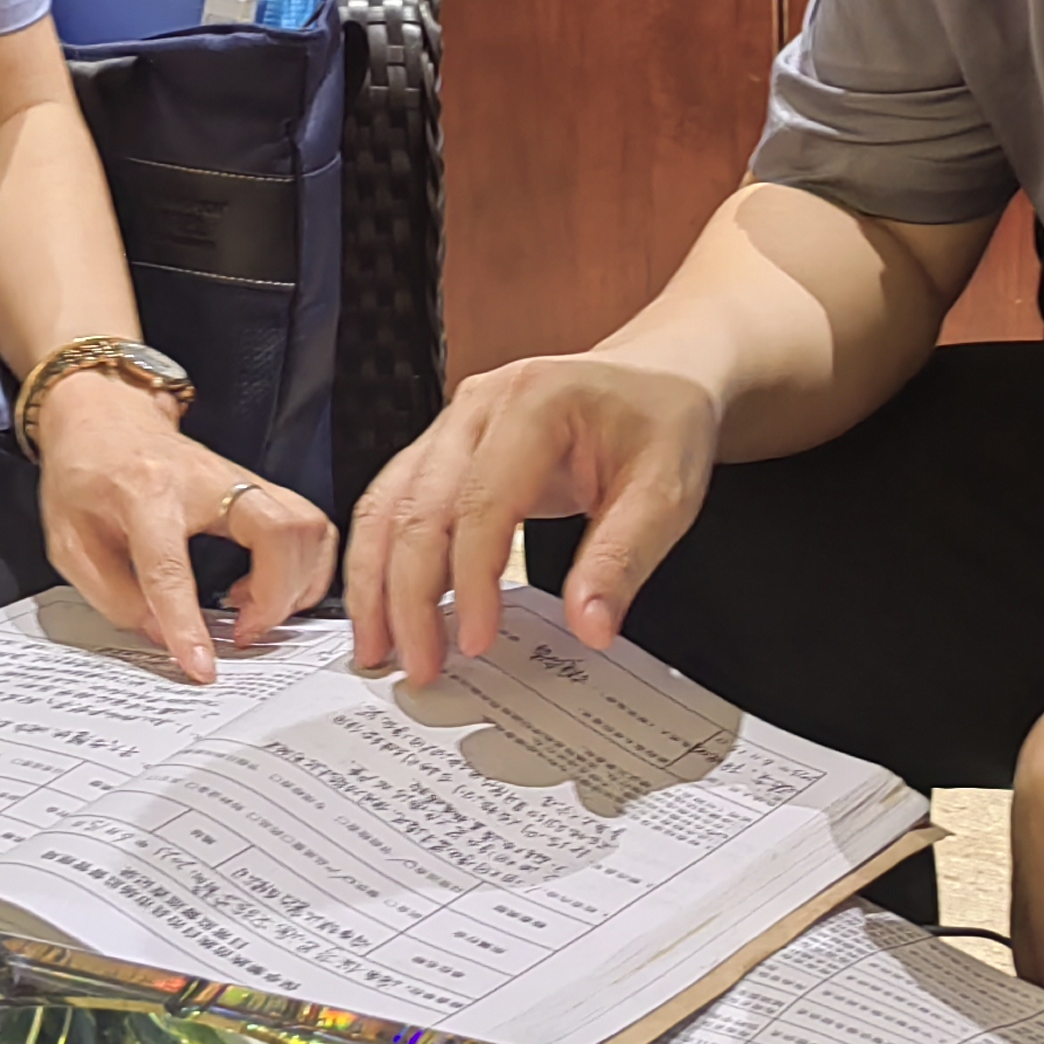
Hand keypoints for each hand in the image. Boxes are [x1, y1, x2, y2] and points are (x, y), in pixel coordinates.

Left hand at [31, 373, 333, 684]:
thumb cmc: (85, 472)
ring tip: (256, 611)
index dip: (186, 623)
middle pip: (277, 532)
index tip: (202, 667)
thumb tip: (163, 636)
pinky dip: (305, 566)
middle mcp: (206, 480)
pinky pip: (310, 525)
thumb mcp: (71, 540)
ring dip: (296, 583)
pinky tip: (269, 586)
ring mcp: (241, 477)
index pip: (170, 567)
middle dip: (276, 597)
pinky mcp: (260, 485)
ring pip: (307, 526)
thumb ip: (113, 595)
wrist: (104, 415)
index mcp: (145, 493)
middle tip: (244, 633)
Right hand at [346, 352, 722, 684]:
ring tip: (379, 648)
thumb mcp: (667, 492)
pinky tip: (385, 606)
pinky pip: (395, 502)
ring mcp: (454, 423)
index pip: (481, 502)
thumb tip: (589, 627)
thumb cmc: (661, 424)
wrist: (655, 378)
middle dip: (408, 595)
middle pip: (417, 506)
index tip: (474, 641)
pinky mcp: (444, 447)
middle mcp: (479, 406)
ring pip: (388, 504)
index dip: (471, 580)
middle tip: (419, 665)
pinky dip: (382, 559)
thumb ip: (622, 559)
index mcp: (534, 404)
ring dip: (375, 581)